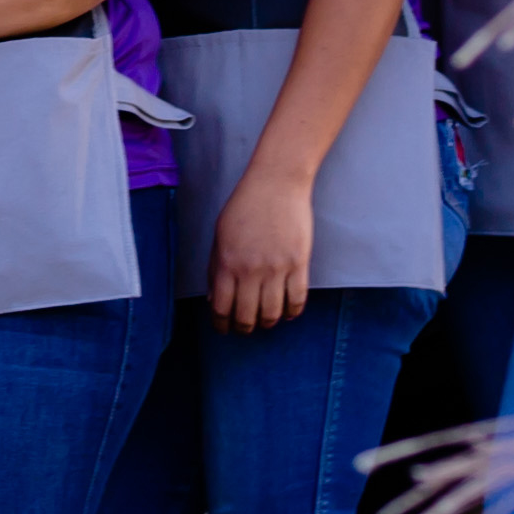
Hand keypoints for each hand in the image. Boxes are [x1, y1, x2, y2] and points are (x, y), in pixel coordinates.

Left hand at [207, 166, 316, 331]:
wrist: (276, 184)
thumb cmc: (245, 207)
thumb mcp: (220, 236)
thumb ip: (215, 268)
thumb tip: (214, 299)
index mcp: (226, 263)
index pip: (221, 307)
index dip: (221, 324)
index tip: (224, 328)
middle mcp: (250, 270)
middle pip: (247, 316)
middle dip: (244, 328)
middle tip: (245, 328)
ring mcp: (276, 268)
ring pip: (273, 313)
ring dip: (268, 322)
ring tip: (266, 321)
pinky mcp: (299, 263)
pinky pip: (297, 299)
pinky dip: (293, 312)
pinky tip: (288, 313)